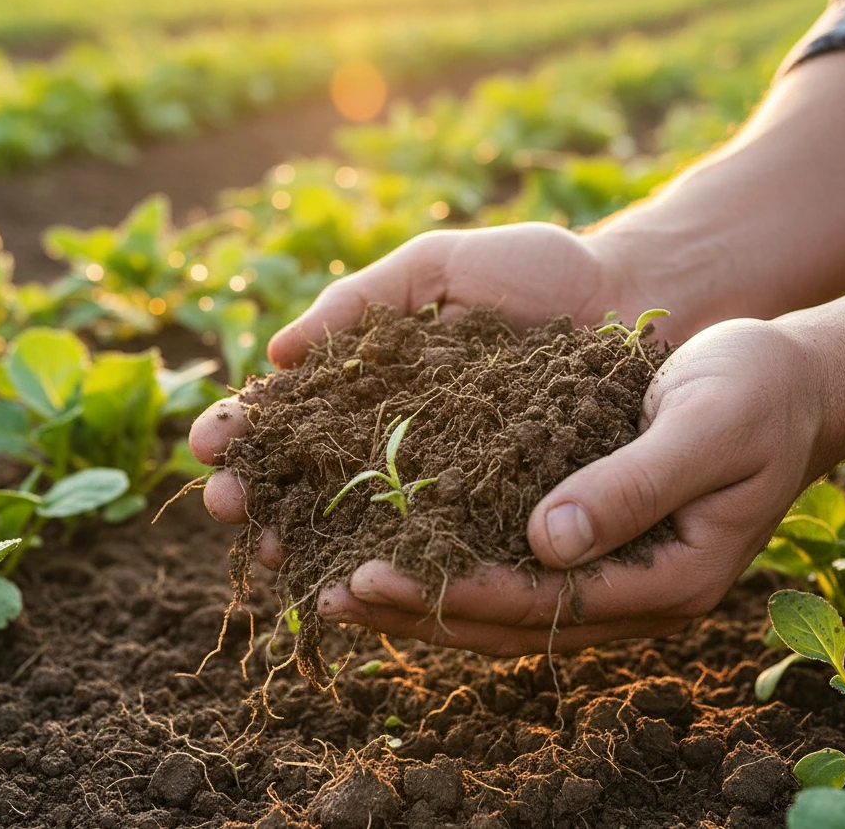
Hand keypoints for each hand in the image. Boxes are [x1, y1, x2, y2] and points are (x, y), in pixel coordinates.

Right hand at [190, 222, 666, 553]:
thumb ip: (361, 299)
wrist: (634, 297)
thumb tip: (276, 353)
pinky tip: (354, 579)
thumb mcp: (438, 266)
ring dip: (309, 541)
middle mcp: (403, 436)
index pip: (297, 410)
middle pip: (315, 475)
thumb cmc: (537, 271)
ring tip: (269, 553)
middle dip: (263, 491)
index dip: (251, 427)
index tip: (210, 441)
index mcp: (378, 378)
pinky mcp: (499, 509)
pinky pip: (441, 542)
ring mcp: (449, 478)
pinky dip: (394, 561)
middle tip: (225, 507)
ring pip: (365, 521)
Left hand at [317, 318, 835, 655]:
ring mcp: (611, 570)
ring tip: (340, 581)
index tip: (372, 575)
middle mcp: (632, 589)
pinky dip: (453, 560)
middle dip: (418, 609)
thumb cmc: (754, 392)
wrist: (788, 380)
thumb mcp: (704, 430)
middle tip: (330, 594)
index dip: (453, 593)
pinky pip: (512, 566)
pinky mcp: (593, 537)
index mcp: (667, 577)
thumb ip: (630, 486)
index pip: (542, 606)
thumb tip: (545, 540)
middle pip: (509, 620)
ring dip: (425, 596)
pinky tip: (400, 541)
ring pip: (503, 603)